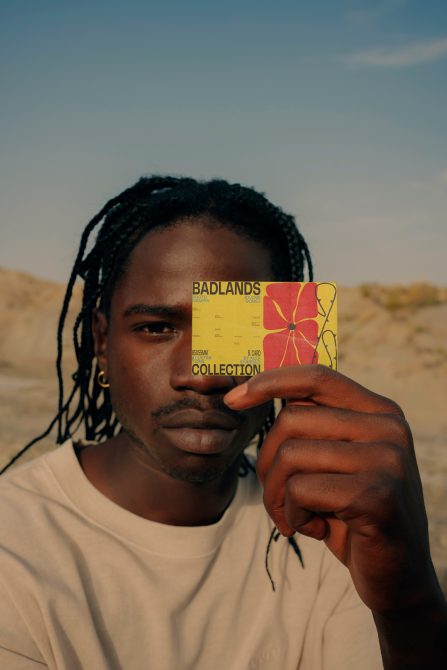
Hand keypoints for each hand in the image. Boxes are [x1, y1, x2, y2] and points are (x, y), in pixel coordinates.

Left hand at [224, 365, 440, 614]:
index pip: (316, 376)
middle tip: (277, 498)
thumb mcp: (336, 461)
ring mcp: (387, 460)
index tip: (233, 399)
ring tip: (298, 516)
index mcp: (379, 411)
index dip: (269, 382)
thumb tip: (254, 389)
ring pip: (290, 456)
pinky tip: (319, 531)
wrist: (397, 575)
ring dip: (277, 496)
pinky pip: (300, 491)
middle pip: (291, 420)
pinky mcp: (377, 496)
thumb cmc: (352, 513)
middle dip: (267, 463)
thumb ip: (313, 426)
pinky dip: (293, 516)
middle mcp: (389, 428)